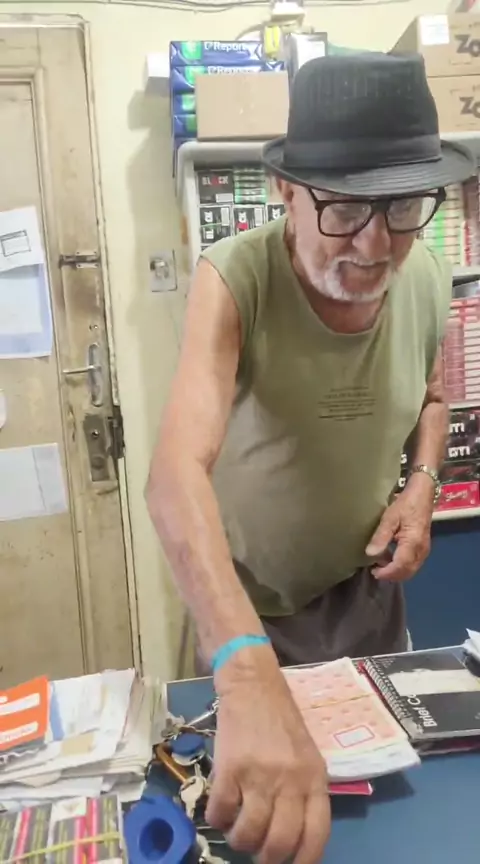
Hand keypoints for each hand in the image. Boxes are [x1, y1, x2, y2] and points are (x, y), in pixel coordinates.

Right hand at [206, 649, 330, 863]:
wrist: (253, 685)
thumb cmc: (280, 720)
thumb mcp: (306, 754)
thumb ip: (304, 790)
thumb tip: (294, 834)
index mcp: (314, 778)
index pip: (316, 833)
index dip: (304, 859)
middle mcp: (290, 780)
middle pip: (279, 841)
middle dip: (266, 858)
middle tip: (257, 852)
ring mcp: (259, 775)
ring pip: (248, 832)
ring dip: (239, 841)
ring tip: (237, 832)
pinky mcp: (230, 768)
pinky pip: (221, 811)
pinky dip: (217, 819)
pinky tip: (219, 811)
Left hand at [365, 473, 434, 580]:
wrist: (423, 494)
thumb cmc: (406, 504)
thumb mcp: (390, 517)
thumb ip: (381, 536)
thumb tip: (371, 554)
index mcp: (413, 542)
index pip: (400, 566)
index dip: (386, 573)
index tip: (373, 571)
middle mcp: (421, 550)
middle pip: (407, 572)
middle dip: (391, 575)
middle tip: (374, 570)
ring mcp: (424, 550)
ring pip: (411, 570)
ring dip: (396, 572)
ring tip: (380, 565)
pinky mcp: (423, 548)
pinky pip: (413, 563)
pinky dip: (401, 566)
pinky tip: (389, 558)